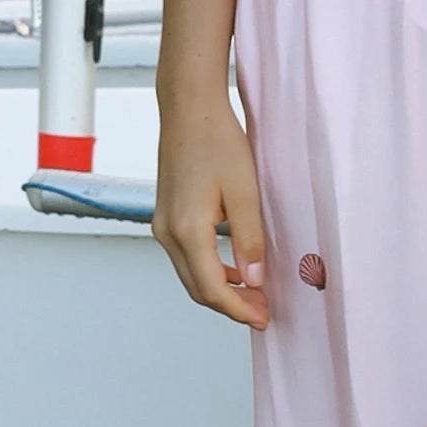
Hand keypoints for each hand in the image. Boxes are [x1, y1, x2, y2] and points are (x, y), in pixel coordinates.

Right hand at [152, 94, 268, 330]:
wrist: (189, 108)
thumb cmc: (216, 141)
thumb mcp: (245, 192)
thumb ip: (250, 240)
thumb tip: (254, 280)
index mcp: (187, 230)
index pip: (212, 289)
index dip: (239, 309)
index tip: (263, 318)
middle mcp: (168, 232)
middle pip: (198, 289)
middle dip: (231, 306)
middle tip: (263, 312)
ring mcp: (163, 225)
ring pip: (191, 276)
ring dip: (221, 291)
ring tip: (254, 295)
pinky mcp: (167, 217)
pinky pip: (187, 258)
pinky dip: (211, 272)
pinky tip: (235, 270)